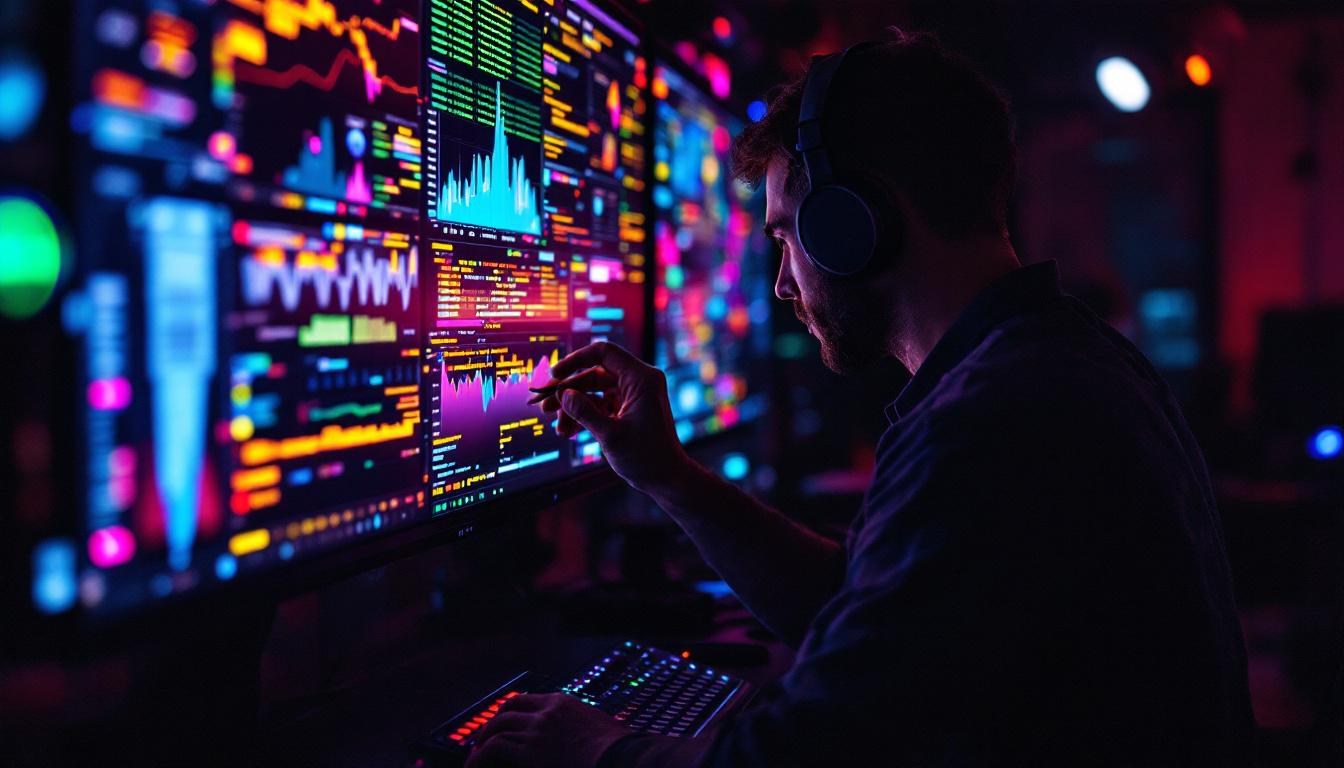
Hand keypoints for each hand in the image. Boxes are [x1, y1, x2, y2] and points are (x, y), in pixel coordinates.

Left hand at [464, 693, 629, 767]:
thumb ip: (586, 731)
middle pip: (507, 710)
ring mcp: (536, 730)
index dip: (511, 711)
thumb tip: (586, 742)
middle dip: (492, 725)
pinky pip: (493, 749)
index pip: (527, 699)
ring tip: (476, 758)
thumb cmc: (620, 752)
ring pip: (497, 729)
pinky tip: (475, 767)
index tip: (503, 721)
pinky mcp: (529, 751)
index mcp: (564, 704)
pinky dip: (480, 758)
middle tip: (483, 740)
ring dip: (483, 743)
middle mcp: (546, 712)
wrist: (622, 760)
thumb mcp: (602, 731)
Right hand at [534, 342, 691, 494]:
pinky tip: (567, 432)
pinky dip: (583, 416)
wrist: (665, 478)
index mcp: (642, 378)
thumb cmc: (647, 457)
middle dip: (568, 391)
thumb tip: (563, 395)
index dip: (575, 360)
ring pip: (592, 392)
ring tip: (557, 428)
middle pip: (593, 374)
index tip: (554, 375)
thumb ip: (585, 412)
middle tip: (544, 406)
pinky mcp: (625, 409)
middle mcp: (637, 382)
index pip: (604, 353)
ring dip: (572, 408)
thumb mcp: (611, 435)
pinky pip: (598, 405)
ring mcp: (630, 395)